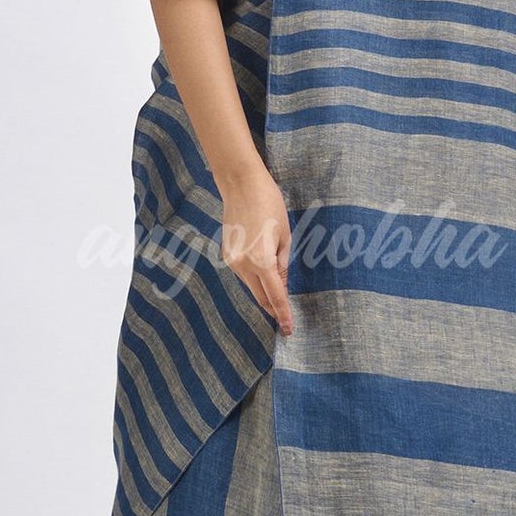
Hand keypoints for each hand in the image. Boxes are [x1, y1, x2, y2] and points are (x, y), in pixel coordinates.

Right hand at [218, 162, 292, 335]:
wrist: (240, 185)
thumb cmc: (269, 205)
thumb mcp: (284, 235)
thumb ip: (282, 264)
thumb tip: (281, 284)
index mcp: (262, 261)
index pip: (276, 296)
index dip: (283, 315)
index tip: (289, 330)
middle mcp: (243, 265)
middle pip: (261, 297)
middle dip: (273, 309)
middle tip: (286, 320)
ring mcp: (232, 261)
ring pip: (251, 286)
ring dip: (264, 291)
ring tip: (278, 288)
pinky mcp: (227, 255)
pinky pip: (244, 274)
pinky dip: (255, 278)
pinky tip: (264, 272)